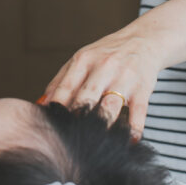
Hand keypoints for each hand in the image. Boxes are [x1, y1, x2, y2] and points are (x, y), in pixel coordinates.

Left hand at [39, 28, 163, 140]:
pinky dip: (132, 131)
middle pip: (85, 99)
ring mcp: (124, 78)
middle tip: (68, 140)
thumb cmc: (107, 54)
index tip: (50, 127)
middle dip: (76, 121)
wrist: (143, 40)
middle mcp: (103, 67)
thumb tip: (42, 106)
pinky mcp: (143, 89)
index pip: (65, 88)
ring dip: (101, 127)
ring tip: (94, 145)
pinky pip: (138, 114)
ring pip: (110, 107)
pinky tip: (126, 142)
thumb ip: (61, 82)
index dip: (56, 110)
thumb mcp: (82, 60)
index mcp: (83, 60)